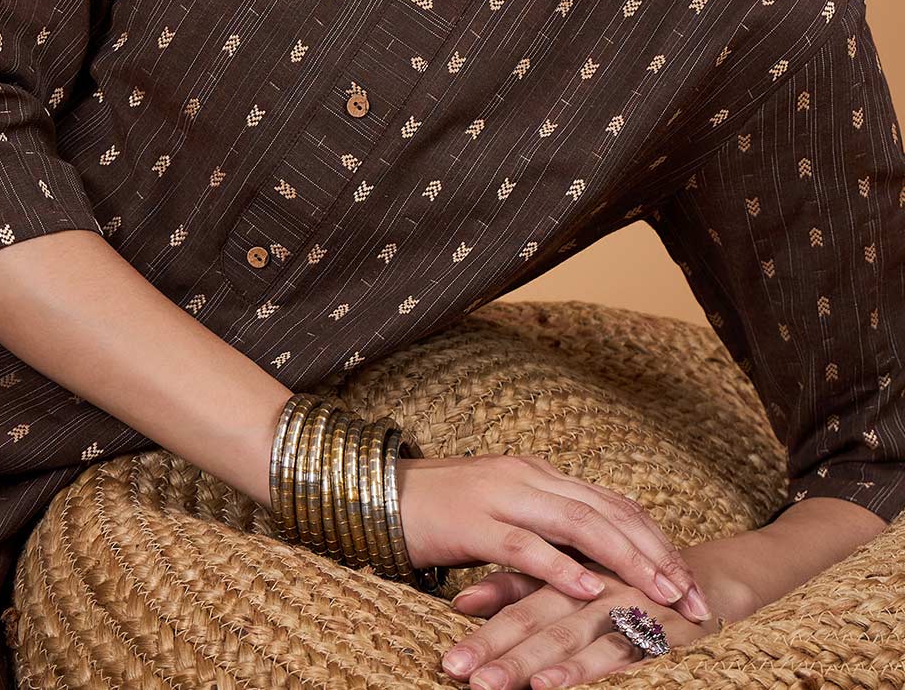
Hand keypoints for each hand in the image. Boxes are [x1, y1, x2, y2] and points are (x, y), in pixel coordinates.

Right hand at [395, 452, 712, 622]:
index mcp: (540, 474)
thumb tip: (589, 565)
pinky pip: (525, 544)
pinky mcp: (473, 521)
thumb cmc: (439, 515)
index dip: (656, 540)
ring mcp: (503, 495)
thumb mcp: (501, 518)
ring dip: (627, 559)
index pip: (614, 504)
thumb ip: (542, 532)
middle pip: (610, 511)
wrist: (377, 494)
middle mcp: (530, 476)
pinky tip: (591, 589)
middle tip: (694, 595)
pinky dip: (563, 566)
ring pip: (580, 522)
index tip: (691, 579)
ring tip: (662, 592)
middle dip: (658, 554)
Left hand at [438, 562, 723, 689]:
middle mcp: (591, 584)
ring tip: (490, 685)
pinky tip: (552, 683)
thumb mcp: (570, 583)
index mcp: (567, 568)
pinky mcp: (653, 626)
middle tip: (455, 672)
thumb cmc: (625, 584)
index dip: (482, 630)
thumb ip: (518, 588)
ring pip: (567, 633)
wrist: (706, 579)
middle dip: (495, 649)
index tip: (447, 663)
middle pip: (536, 615)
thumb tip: (461, 602)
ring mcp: (622, 603)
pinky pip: (613, 649)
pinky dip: (581, 667)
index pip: (517, 598)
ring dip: (527, 661)